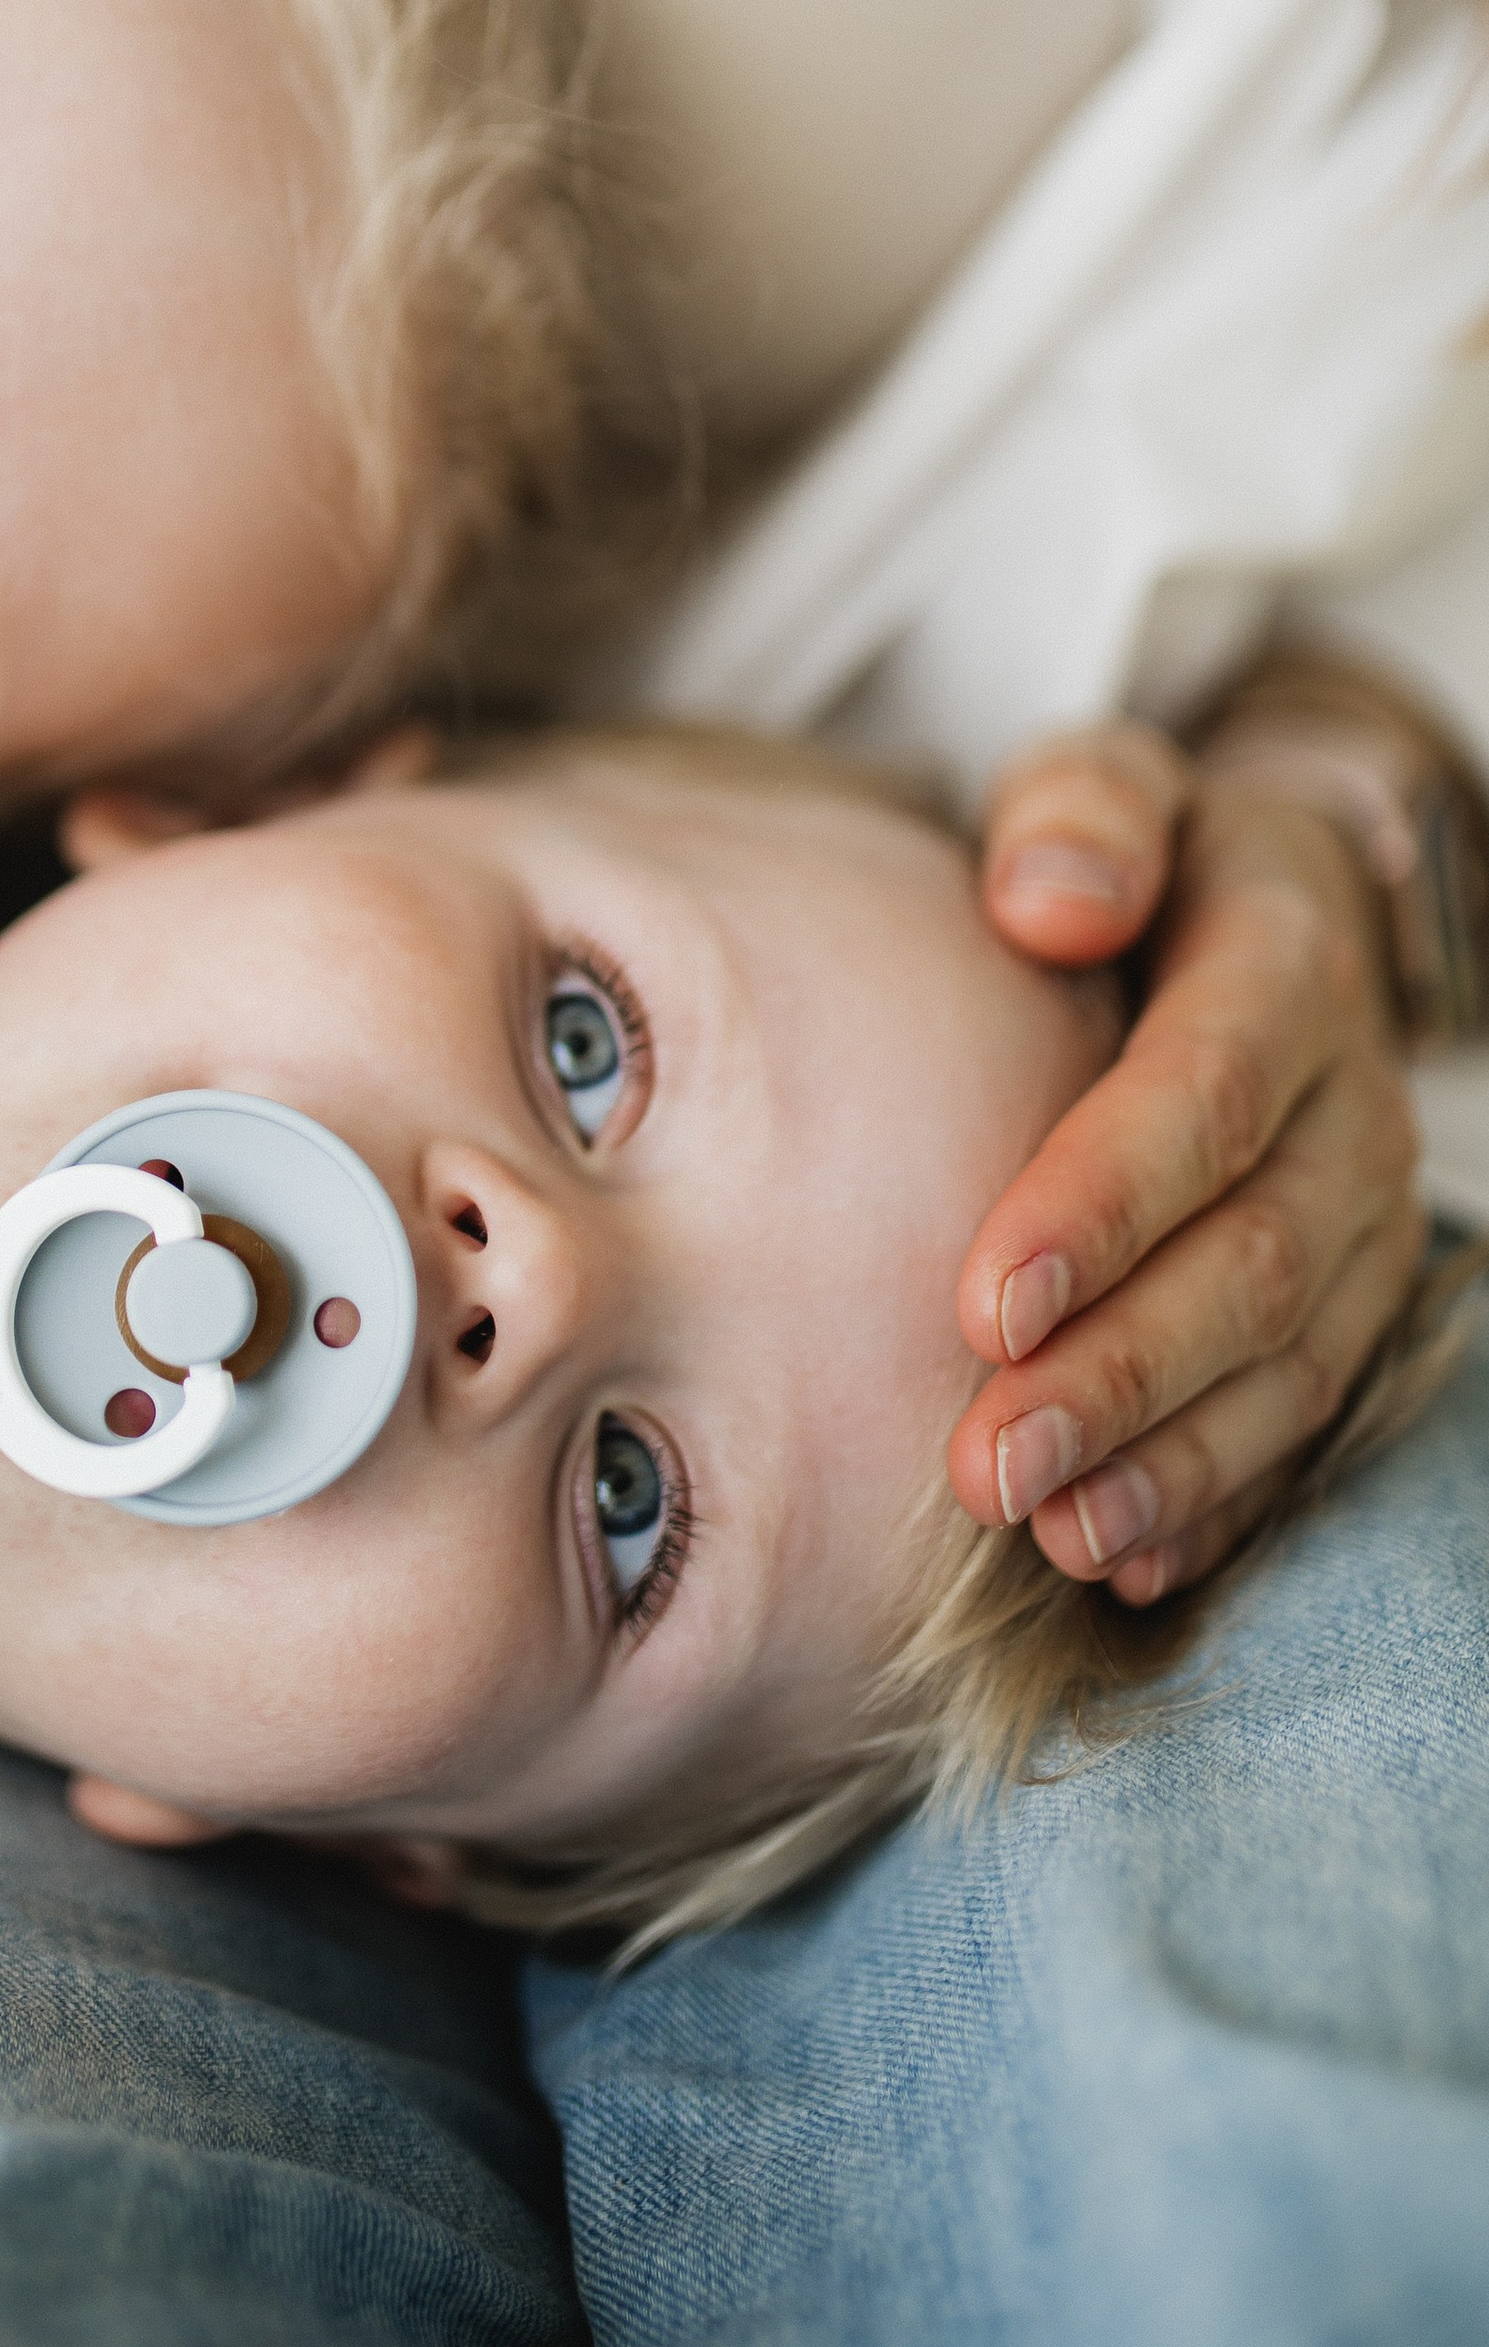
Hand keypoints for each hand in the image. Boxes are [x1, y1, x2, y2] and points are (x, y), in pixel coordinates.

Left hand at [946, 716, 1428, 1601]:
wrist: (1243, 908)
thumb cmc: (1125, 855)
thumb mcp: (1103, 788)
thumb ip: (1080, 815)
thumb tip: (1052, 897)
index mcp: (1286, 962)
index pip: (1206, 1094)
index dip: (1104, 1203)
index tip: (985, 1302)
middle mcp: (1349, 1105)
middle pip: (1250, 1258)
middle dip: (1119, 1372)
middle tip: (986, 1465)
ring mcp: (1361, 1216)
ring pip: (1289, 1360)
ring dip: (1168, 1459)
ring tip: (1049, 1534)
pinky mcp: (1346, 1296)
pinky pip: (1300, 1414)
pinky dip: (1215, 1494)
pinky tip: (1121, 1559)